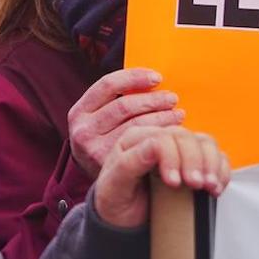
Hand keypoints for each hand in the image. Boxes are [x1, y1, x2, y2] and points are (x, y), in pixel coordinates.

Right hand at [68, 68, 182, 179]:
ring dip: (160, 117)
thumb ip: (118, 99)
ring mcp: (93, 150)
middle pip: (124, 106)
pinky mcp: (108, 165)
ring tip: (178, 114)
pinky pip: (139, 145)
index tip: (158, 77)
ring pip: (134, 125)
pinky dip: (157, 135)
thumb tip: (154, 77)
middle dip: (153, 100)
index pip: (108, 84)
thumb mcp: (103, 118)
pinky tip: (170, 133)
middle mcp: (82, 130)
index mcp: (80, 111)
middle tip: (173, 98)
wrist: (101, 181)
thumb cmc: (108, 138)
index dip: (135, 77)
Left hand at [93, 126, 231, 229]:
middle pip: (187, 137)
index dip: (172, 157)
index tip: (174, 182)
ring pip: (205, 142)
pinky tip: (216, 187)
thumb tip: (154, 145)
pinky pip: (217, 156)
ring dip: (211, 164)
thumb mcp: (113, 186)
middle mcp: (160, 138)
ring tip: (209, 186)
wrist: (124, 220)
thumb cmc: (115, 201)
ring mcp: (180, 149)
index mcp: (136, 138)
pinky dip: (222, 170)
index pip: (162, 137)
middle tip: (195, 185)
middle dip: (194, 161)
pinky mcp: (195, 161)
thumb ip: (128, 163)